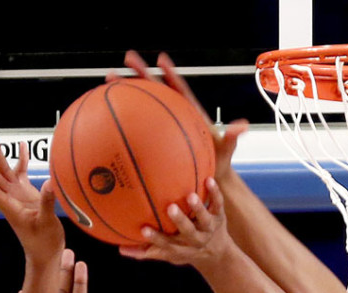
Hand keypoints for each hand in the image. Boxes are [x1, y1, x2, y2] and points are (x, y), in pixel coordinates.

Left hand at [0, 135, 63, 264]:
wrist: (46, 252)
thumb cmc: (43, 243)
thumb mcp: (46, 223)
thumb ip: (47, 202)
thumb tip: (50, 182)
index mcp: (11, 207)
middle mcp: (11, 198)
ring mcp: (18, 195)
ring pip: (5, 171)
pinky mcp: (28, 194)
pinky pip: (22, 173)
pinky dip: (22, 160)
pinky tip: (22, 147)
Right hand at [118, 50, 246, 181]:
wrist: (207, 179)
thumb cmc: (217, 164)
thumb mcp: (226, 151)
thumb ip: (232, 137)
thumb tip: (243, 126)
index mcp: (191, 113)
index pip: (180, 90)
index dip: (171, 75)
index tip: (162, 58)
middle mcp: (175, 115)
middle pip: (156, 90)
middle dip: (143, 73)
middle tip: (128, 58)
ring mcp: (162, 126)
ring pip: (142, 105)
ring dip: (126, 91)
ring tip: (109, 79)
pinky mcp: (154, 139)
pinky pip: (137, 128)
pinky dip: (122, 122)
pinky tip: (104, 118)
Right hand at [119, 178, 233, 269]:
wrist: (218, 254)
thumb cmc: (185, 250)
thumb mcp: (168, 254)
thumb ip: (146, 251)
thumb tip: (120, 250)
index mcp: (181, 247)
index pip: (167, 244)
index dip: (156, 238)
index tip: (143, 230)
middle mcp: (196, 238)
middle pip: (188, 231)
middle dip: (180, 221)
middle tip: (170, 208)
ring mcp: (208, 227)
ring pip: (204, 218)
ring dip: (198, 207)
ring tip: (190, 196)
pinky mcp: (219, 216)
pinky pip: (218, 204)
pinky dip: (215, 193)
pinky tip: (209, 180)